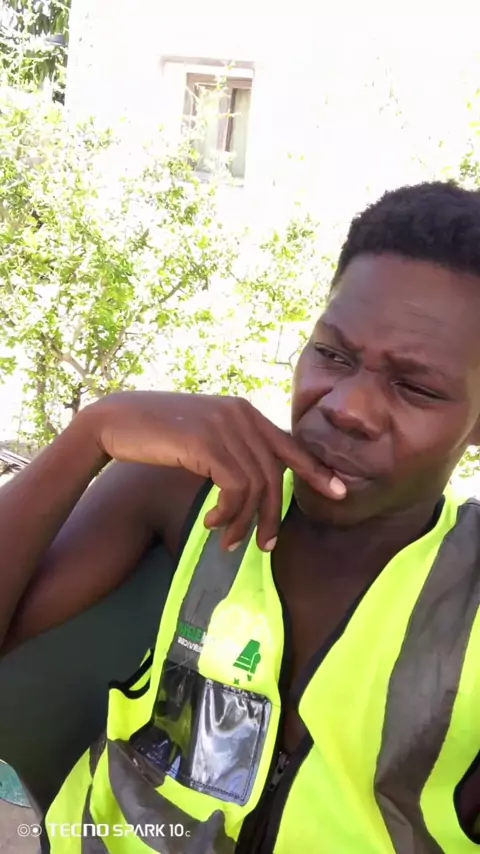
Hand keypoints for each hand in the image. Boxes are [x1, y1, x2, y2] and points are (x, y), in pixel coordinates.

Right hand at [89, 391, 345, 550]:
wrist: (114, 421)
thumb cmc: (155, 434)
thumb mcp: (202, 437)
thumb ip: (230, 450)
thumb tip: (252, 484)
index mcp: (244, 411)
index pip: (289, 444)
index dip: (315, 470)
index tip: (339, 492)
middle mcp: (241, 415)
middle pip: (275, 473)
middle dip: (274, 515)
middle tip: (266, 546)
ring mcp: (225, 426)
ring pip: (256, 486)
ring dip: (244, 523)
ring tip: (230, 542)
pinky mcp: (208, 443)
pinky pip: (236, 489)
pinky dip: (228, 514)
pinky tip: (212, 525)